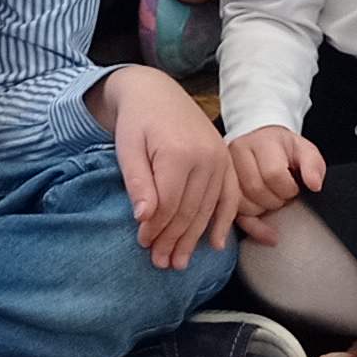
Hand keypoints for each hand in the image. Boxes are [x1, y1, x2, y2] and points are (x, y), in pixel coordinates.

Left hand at [96, 66, 241, 268]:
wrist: (155, 92)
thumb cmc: (136, 122)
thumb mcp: (127, 148)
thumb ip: (137, 183)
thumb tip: (144, 219)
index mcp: (178, 152)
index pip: (168, 204)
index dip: (156, 229)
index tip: (142, 244)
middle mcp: (205, 156)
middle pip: (190, 210)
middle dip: (174, 240)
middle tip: (161, 264)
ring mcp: (220, 158)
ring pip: (209, 208)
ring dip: (195, 239)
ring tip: (179, 262)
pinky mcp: (226, 160)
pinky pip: (230, 196)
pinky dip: (224, 221)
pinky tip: (217, 245)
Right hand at [226, 124, 324, 230]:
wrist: (263, 144)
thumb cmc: (284, 150)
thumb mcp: (304, 151)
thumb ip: (313, 165)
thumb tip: (314, 184)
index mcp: (260, 142)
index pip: (273, 174)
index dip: (288, 188)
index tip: (294, 187)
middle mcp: (238, 153)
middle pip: (256, 190)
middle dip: (275, 200)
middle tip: (282, 195)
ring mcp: (226, 171)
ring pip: (242, 203)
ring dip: (262, 210)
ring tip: (271, 200)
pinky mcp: (222, 189)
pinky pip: (234, 215)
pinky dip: (254, 227)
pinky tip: (269, 234)